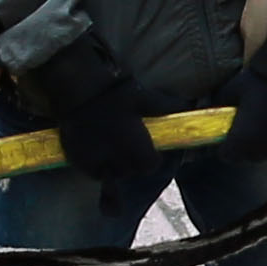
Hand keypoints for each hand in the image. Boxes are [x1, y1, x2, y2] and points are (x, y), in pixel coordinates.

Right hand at [32, 41, 161, 208]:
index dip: (151, 159)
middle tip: (130, 148)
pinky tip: (99, 153)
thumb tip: (188, 105)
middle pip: (132, 171)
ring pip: (113, 173)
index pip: (150, 165)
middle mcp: (117, 157)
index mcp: (136, 144)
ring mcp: (96, 160)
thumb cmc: (114, 94)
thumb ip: (166, 106)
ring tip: (114, 150)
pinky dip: (98, 168)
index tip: (150, 152)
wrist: (80, 92)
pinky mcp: (78, 160)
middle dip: (134, 163)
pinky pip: (93, 173)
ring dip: (117, 167)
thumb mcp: (144, 97)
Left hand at [217, 21, 266, 163]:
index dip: (230, 146)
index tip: (234, 136)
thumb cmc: (260, 80)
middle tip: (256, 128)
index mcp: (240, 140)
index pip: (229, 156)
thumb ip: (221, 106)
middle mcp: (263, 150)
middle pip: (253, 157)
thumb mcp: (231, 90)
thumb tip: (213, 111)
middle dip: (252, 146)